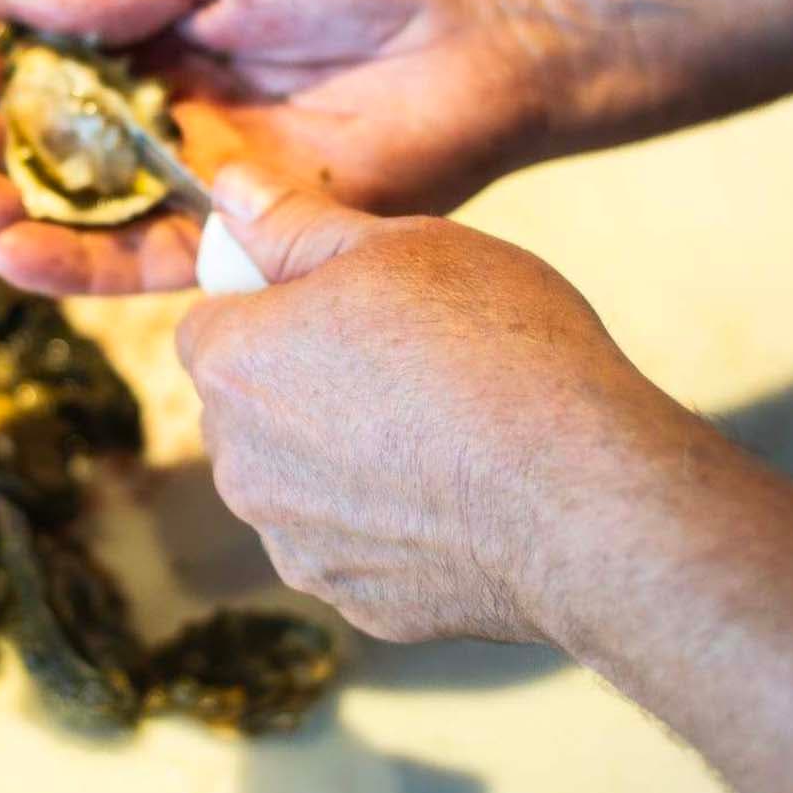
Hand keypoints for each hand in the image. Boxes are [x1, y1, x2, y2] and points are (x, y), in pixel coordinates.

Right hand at [0, 0, 561, 294]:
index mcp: (156, 33)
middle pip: (41, 149)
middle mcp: (165, 113)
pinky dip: (73, 268)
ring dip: (5, 212)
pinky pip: (143, 266)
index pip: (39, 65)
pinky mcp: (240, 236)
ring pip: (78, 216)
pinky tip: (14, 253)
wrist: (484, 24)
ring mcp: (199, 179)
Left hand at [175, 163, 693, 644]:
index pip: (211, 324)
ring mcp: (295, 544)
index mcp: (233, 365)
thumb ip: (296, 223)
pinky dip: (392, 523)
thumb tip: (230, 190)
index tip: (344, 303)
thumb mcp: (398, 244)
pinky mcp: (356, 602)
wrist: (582, 495)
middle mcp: (240, 466)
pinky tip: (462, 494)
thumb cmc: (493, 349)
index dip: (273, 306)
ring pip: (298, 481)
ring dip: (342, 457)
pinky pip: (356, 544)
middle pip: (248, 408)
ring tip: (442, 428)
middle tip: (403, 358)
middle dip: (301, 383)